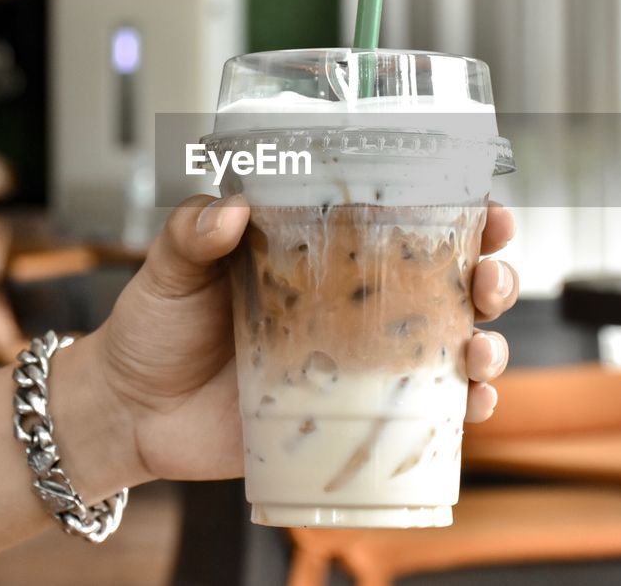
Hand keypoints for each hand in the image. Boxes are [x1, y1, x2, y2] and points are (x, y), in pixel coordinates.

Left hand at [95, 195, 519, 483]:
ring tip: (479, 348)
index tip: (487, 206)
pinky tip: (473, 403)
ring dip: (489, 344)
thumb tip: (229, 208)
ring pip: (451, 346)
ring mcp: (357, 362)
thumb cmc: (153, 328)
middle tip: (487, 277)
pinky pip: (423, 413)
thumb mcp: (170, 268)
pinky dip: (462, 409)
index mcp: (323, 253)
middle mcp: (353, 304)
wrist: (128, 413)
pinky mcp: (350, 415)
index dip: (461, 212)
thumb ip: (192, 232)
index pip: (406, 222)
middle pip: (450, 282)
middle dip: (491, 276)